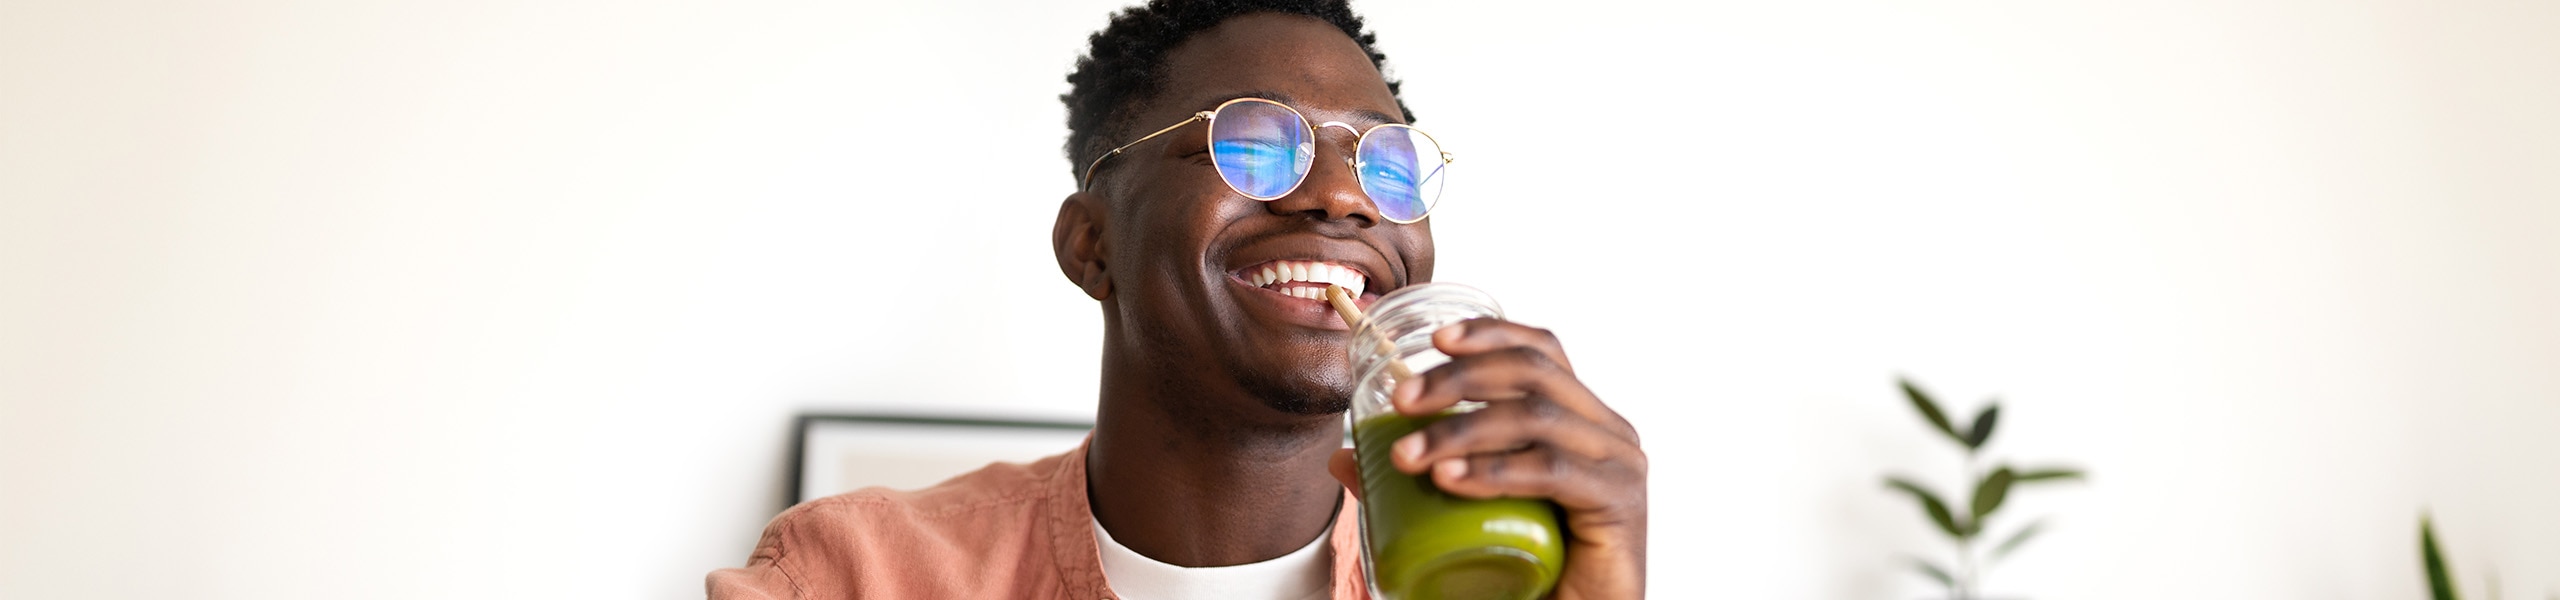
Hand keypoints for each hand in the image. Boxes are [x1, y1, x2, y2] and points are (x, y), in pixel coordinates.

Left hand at [1327, 318, 1646, 598]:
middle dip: (1459, 379)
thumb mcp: (1461, 513)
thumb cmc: (1525, 570)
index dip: (1490, 333)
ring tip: (1408, 454)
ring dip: (1462, 427)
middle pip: (1533, 372)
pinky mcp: (1619, 504)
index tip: (1434, 340)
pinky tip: (1451, 479)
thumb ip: (1409, 484)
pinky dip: (1495, 469)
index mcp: (1577, 420)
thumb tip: (1343, 458)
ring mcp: (1618, 464)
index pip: (1540, 352)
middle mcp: (1606, 432)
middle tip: (1401, 402)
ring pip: (1535, 416)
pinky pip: (1552, 469)